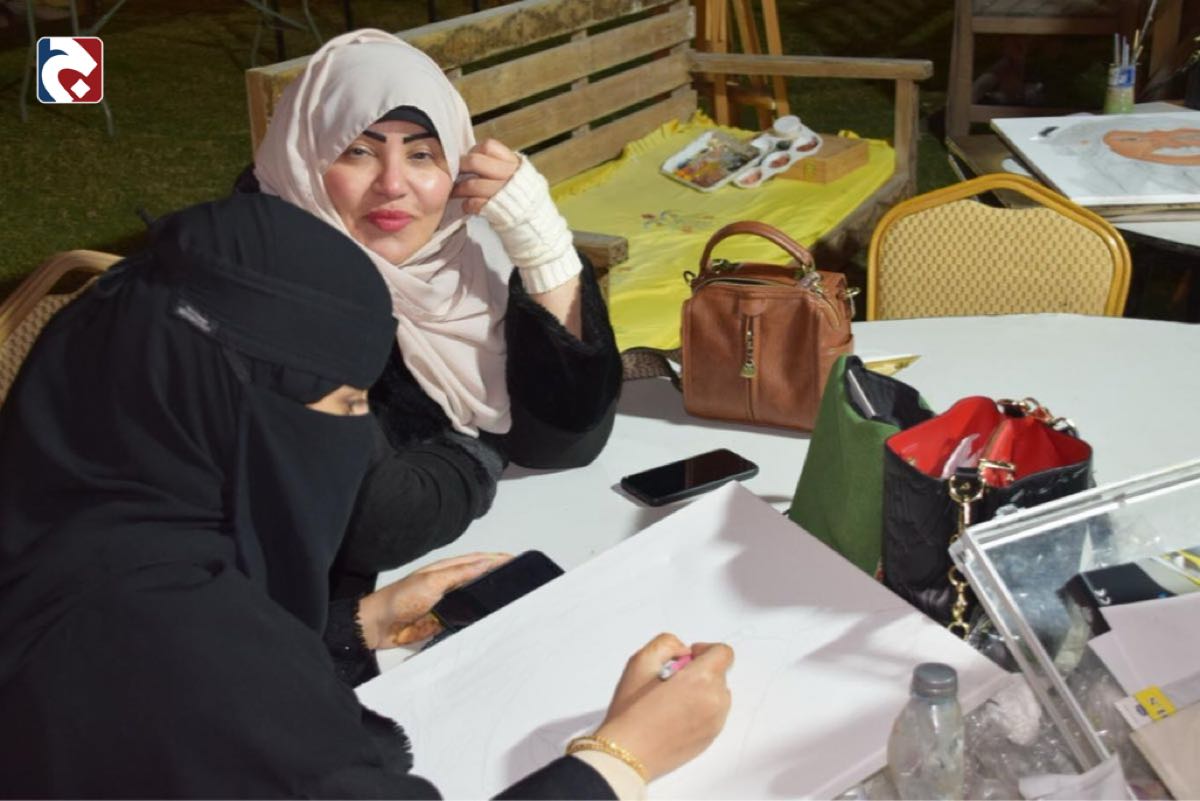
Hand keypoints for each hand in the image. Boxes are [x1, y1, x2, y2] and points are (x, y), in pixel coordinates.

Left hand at [356, 553, 510, 648]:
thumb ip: (459, 574)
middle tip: (520, 580)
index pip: (478, 560)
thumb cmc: (399, 599)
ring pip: (474, 599)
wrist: (378, 626)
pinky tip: (488, 622)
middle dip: (498, 577)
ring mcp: (447, 603)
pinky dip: (477, 619)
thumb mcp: (431, 582)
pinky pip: (466, 619)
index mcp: (446, 569)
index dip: (497, 560)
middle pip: (479, 579)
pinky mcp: (444, 621)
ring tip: (511, 601)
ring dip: (489, 599)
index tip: (516, 560)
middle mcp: (449, 584)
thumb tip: (484, 564)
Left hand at [451, 139, 520, 214]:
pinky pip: (474, 203)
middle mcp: (509, 175)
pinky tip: (468, 205)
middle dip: (461, 167)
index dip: (474, 151)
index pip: (488, 146)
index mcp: (513, 163)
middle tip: (455, 172)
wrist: (532, 219)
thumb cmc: (518, 195)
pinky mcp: (496, 210)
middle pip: (475, 162)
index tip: (470, 158)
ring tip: (456, 191)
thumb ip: (496, 163)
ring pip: (472, 184)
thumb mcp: (514, 173)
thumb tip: (471, 155)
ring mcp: (503, 192)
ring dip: (460, 189)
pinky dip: (467, 205)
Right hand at [592, 633, 733, 780]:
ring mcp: (715, 723)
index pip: (723, 652)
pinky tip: (674, 717)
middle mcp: (715, 701)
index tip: (687, 657)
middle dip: (698, 672)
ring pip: (717, 695)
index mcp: (702, 679)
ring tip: (671, 701)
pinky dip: (700, 710)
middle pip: (719, 673)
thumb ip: (667, 644)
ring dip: (701, 691)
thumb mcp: (641, 661)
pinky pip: (713, 714)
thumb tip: (684, 651)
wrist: (628, 753)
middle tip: (670, 682)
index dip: (704, 649)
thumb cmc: (631, 711)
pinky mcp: (711, 739)